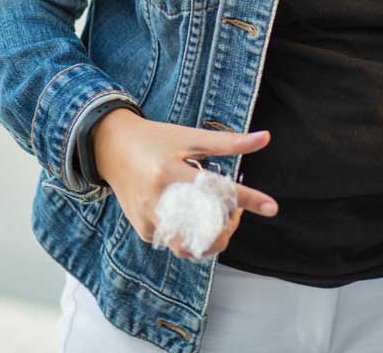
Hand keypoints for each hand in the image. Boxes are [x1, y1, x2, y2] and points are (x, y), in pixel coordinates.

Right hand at [91, 108, 278, 259]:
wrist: (110, 148)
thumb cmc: (155, 139)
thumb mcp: (189, 136)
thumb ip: (228, 142)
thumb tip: (266, 138)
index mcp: (169, 172)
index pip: (216, 189)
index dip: (247, 199)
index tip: (272, 207)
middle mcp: (155, 199)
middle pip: (200, 232)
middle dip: (227, 229)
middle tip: (236, 211)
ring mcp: (146, 218)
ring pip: (188, 246)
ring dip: (210, 237)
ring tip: (220, 215)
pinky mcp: (142, 229)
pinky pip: (174, 241)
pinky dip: (190, 233)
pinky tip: (195, 214)